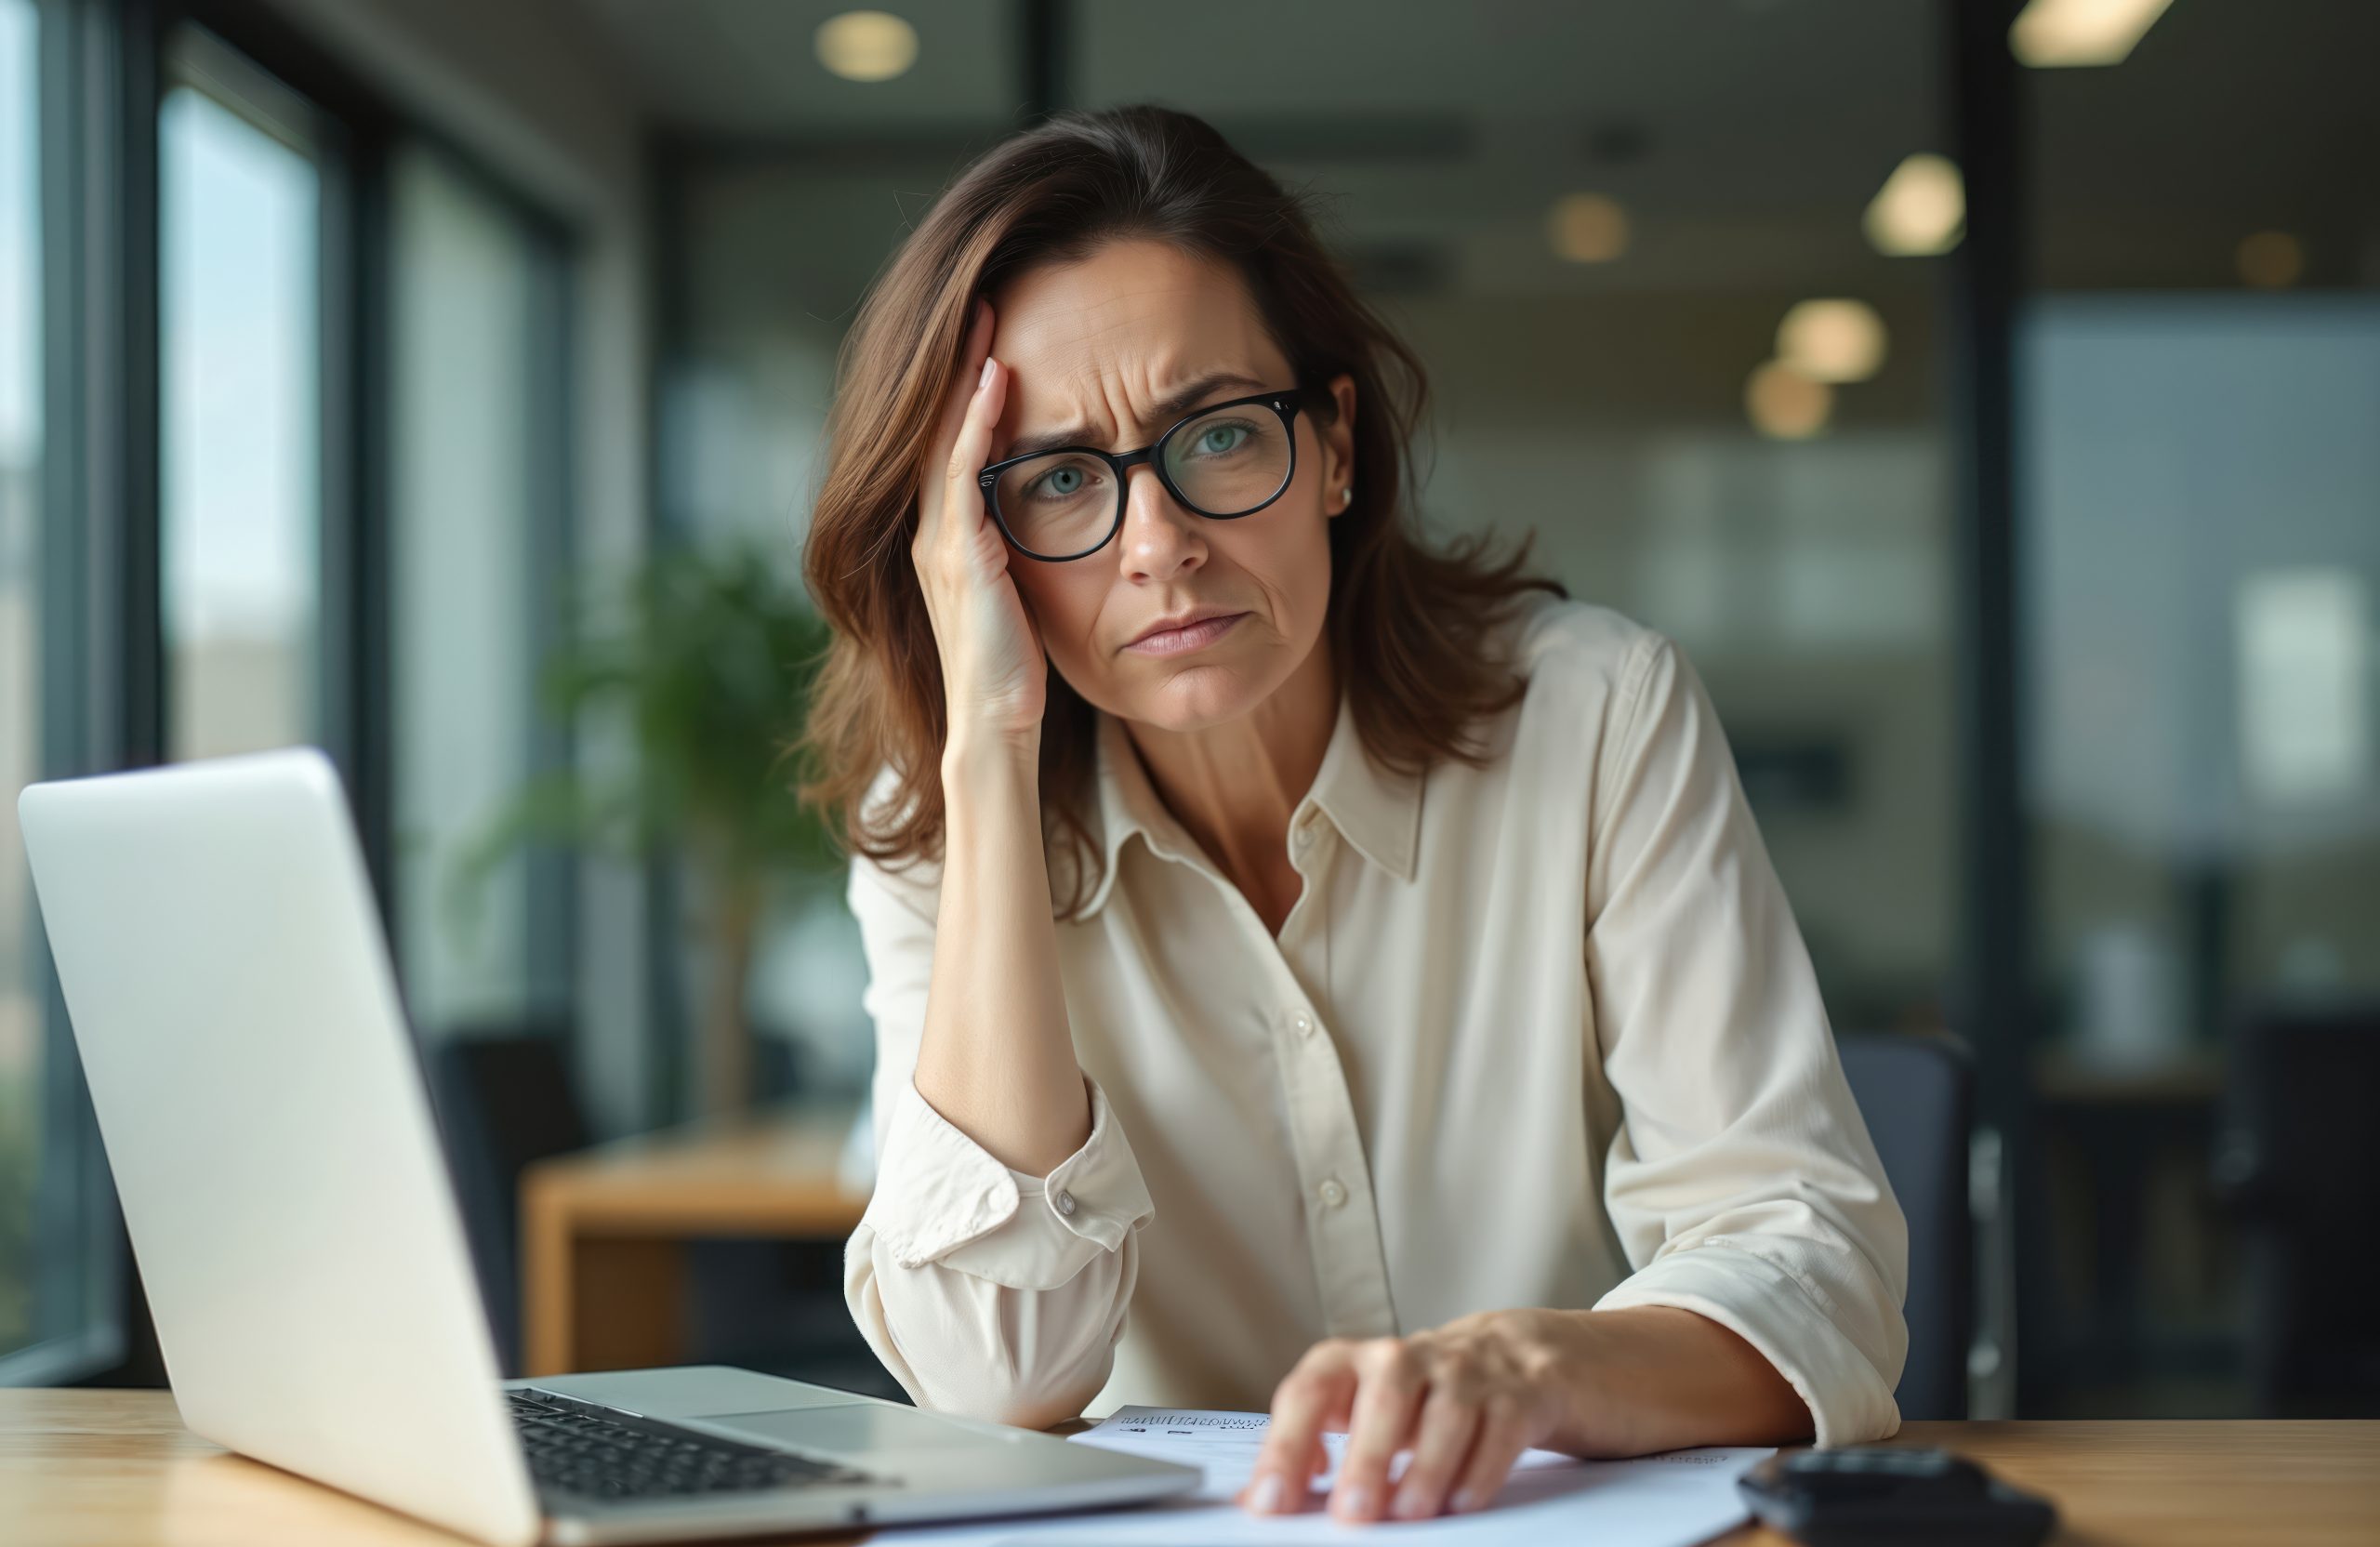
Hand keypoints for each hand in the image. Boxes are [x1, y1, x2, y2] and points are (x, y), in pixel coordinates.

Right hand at [913, 296, 1046, 748]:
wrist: (995, 724)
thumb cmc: (1014, 668)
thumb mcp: (1017, 593)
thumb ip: (1017, 550)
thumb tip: (1057, 511)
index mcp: (943, 539)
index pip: (950, 443)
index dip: (963, 387)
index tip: (991, 336)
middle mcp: (930, 533)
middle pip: (937, 426)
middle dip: (957, 363)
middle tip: (981, 302)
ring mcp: (938, 542)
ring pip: (945, 438)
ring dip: (965, 376)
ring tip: (985, 320)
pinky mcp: (959, 556)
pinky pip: (964, 474)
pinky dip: (976, 424)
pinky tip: (996, 383)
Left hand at [1237, 1310, 1580, 1523]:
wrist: (1516, 1359)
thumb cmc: (1424, 1396)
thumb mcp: (1364, 1414)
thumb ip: (1313, 1450)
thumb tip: (1256, 1500)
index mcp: (1357, 1361)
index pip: (1310, 1390)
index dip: (1287, 1443)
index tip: (1272, 1497)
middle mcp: (1409, 1357)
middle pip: (1384, 1395)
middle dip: (1365, 1456)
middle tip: (1352, 1511)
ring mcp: (1468, 1372)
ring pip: (1446, 1413)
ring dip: (1426, 1467)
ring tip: (1409, 1513)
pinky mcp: (1518, 1395)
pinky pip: (1500, 1429)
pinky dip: (1480, 1470)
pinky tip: (1461, 1501)